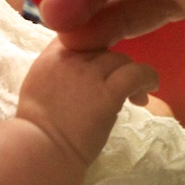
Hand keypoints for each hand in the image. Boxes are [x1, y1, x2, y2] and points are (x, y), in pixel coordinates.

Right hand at [18, 39, 157, 167]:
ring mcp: (90, 74)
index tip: (97, 69)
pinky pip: (137, 73)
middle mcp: (71, 58)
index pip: (81, 36)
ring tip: (135, 95)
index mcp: (52, 55)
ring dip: (131, 74)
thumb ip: (55, 68)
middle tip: (116, 87)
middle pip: (103, 48)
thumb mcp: (37, 83)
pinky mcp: (108, 92)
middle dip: (112, 66)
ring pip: (121, 59)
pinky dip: (147, 78)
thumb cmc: (37, 125)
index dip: (93, 50)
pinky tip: (148, 90)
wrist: (43, 148)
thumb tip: (75, 67)